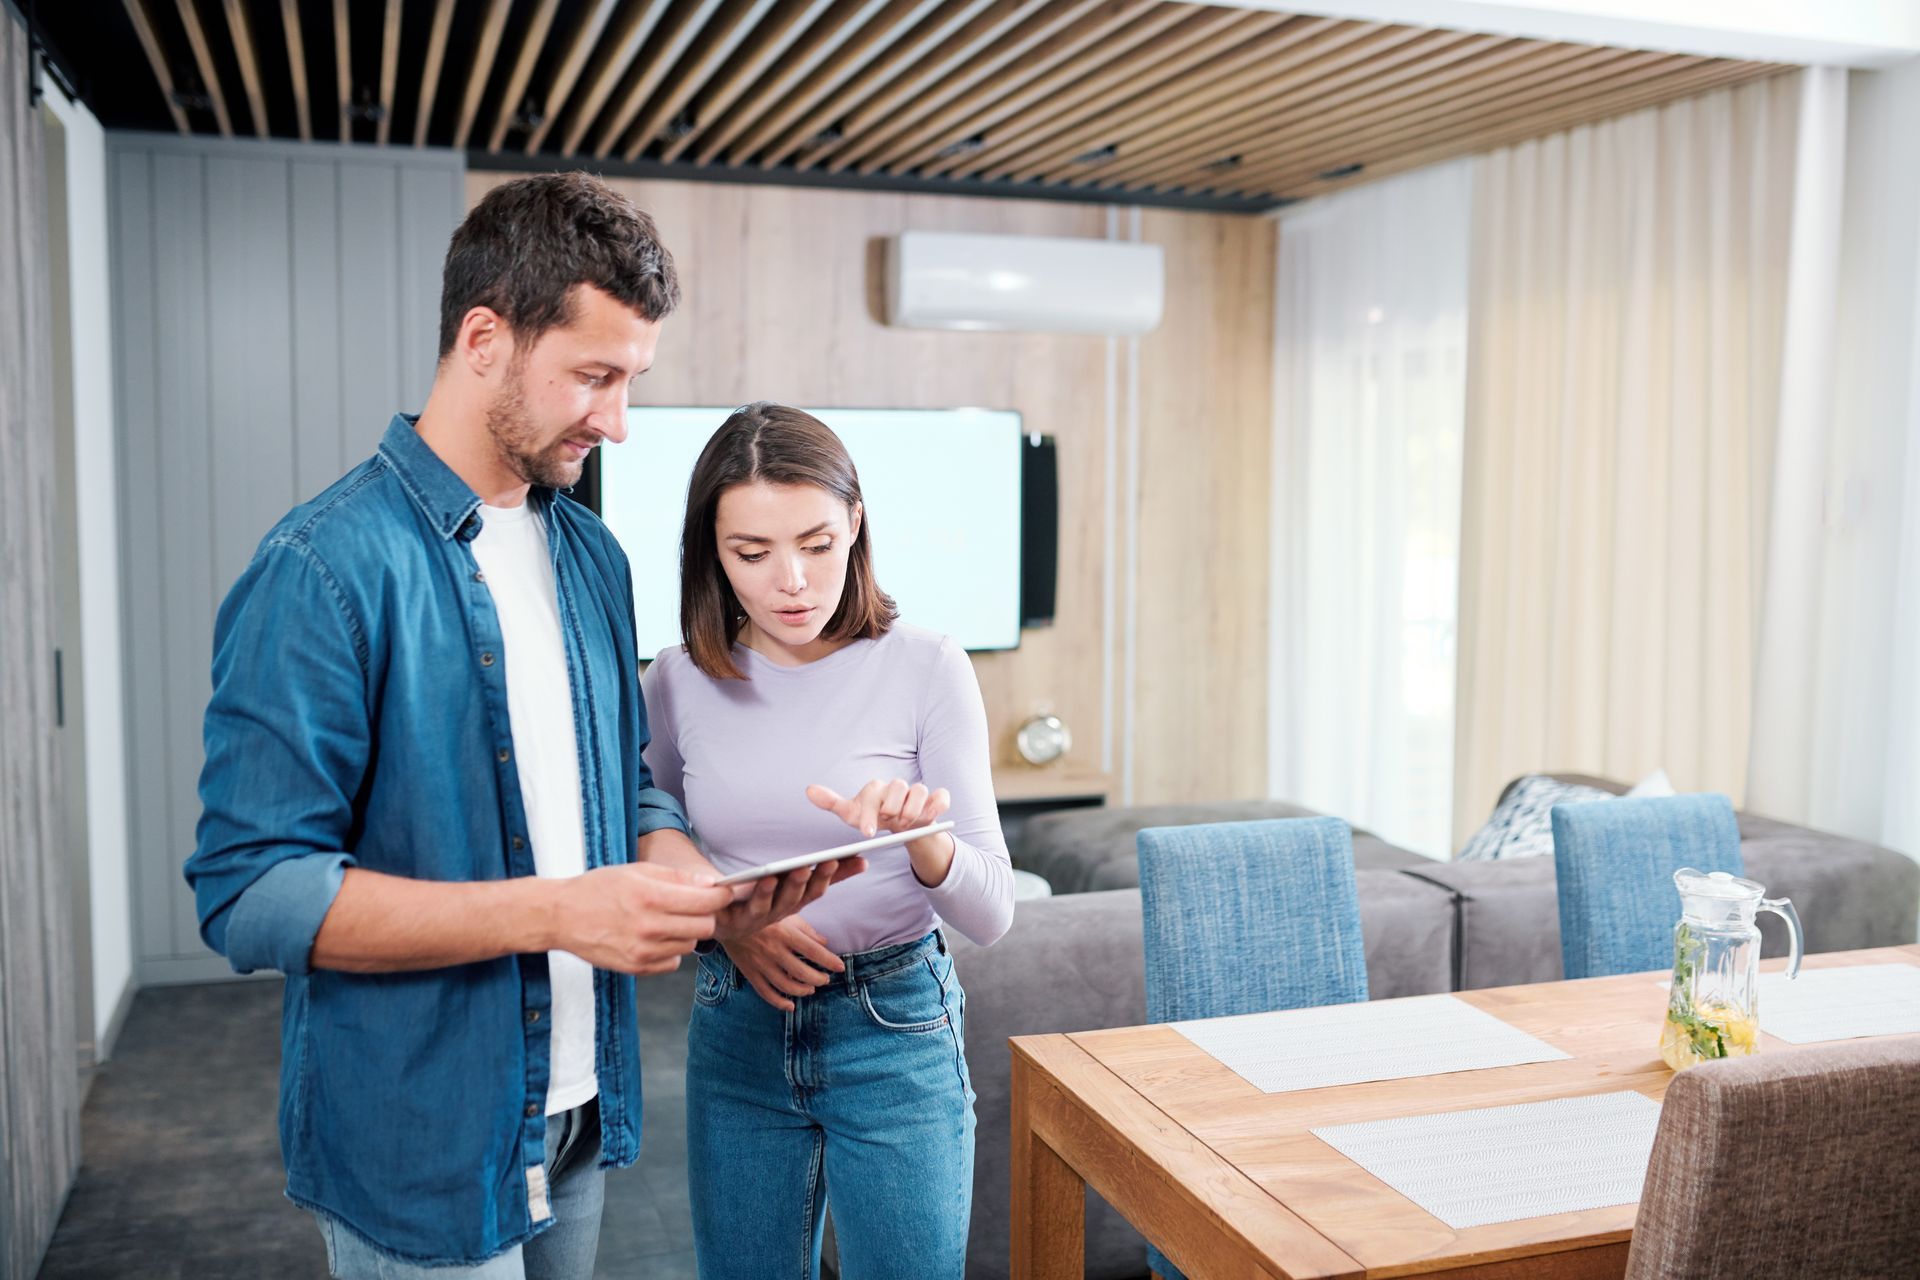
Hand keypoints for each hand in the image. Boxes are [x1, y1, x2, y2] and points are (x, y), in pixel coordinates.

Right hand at [552, 863, 734, 974]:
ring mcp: (643, 951)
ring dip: (686, 933)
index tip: (723, 892)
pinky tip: (653, 937)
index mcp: (652, 897)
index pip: (707, 901)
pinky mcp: (637, 968)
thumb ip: (677, 878)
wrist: (562, 916)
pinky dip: (670, 951)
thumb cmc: (598, 888)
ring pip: (690, 945)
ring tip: (665, 920)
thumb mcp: (637, 871)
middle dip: (705, 914)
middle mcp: (650, 927)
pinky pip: (673, 962)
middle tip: (692, 906)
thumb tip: (710, 883)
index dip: (721, 895)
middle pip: (705, 927)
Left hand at [713, 857, 867, 940]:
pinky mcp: (741, 919)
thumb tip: (861, 859)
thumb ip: (821, 873)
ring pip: (781, 902)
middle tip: (829, 861)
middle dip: (817, 878)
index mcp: (794, 902)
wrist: (718, 917)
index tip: (859, 858)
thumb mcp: (791, 880)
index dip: (838, 874)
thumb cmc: (757, 895)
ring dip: (792, 886)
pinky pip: (753, 905)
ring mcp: (762, 917)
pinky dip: (762, 891)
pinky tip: (768, 877)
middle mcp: (781, 911)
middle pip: (803, 896)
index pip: (821, 887)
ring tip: (801, 867)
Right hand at [724, 916, 845, 1010]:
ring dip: (802, 991)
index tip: (840, 967)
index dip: (830, 961)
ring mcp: (761, 964)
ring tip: (811, 988)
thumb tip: (825, 944)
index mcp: (785, 934)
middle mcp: (774, 950)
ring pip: (786, 986)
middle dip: (819, 979)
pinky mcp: (750, 973)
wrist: (727, 919)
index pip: (813, 952)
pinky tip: (790, 1006)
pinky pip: (766, 993)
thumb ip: (806, 930)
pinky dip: (780, 1003)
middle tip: (825, 979)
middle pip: (802, 973)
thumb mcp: (785, 915)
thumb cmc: (761, 915)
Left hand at [805, 780, 950, 839]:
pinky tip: (928, 820)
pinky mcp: (936, 799)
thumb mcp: (852, 814)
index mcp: (876, 788)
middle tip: (890, 824)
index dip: (869, 814)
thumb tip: (808, 790)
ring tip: (905, 824)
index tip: (867, 833)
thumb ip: (832, 802)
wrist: (900, 827)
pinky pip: (941, 797)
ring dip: (912, 811)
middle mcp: (897, 786)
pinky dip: (936, 806)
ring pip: (919, 790)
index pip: (871, 793)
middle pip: (896, 789)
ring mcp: (917, 791)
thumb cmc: (875, 818)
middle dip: (892, 811)